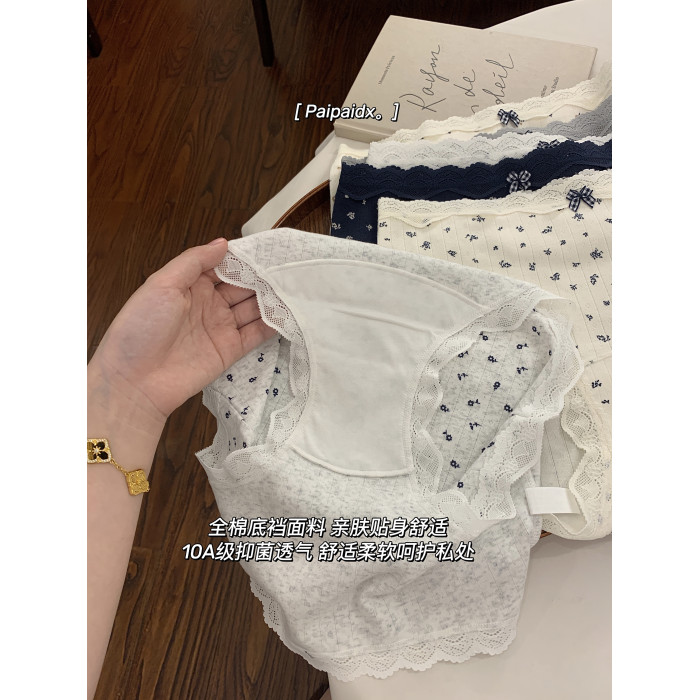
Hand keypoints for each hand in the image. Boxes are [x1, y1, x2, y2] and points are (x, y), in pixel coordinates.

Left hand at [88, 238, 276, 422]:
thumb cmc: (140, 329)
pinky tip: (288, 314)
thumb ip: (194, 261)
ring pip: (252, 308)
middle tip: (288, 269)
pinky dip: (272, 325)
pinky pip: (256, 334)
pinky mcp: (230, 350)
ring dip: (271, 299)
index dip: (244, 259)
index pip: (223, 266)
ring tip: (295, 288)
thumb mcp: (162, 284)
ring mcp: (220, 327)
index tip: (267, 251)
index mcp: (189, 285)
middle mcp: (207, 304)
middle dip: (262, 278)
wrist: (134, 381)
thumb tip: (223, 243)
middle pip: (242, 286)